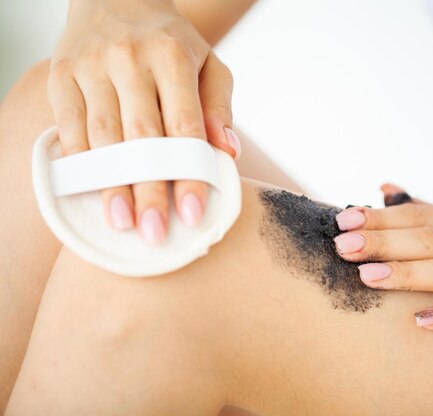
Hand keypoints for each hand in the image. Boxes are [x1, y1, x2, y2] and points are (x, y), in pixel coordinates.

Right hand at [49, 0, 238, 244]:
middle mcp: (130, 59)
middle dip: (148, 189)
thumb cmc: (171, 44)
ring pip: (102, 136)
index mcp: (172, 57)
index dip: (188, 172)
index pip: (184, 126)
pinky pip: (69, 126)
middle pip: (141, 137)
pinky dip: (80, 162)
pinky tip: (91, 192)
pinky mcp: (62, 74)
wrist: (117, 1)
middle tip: (155, 232)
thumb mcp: (208, 65)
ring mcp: (91, 66)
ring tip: (122, 223)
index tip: (192, 213)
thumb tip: (228, 152)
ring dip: (111, 184)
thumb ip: (219, 107)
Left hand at [333, 185, 432, 333]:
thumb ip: (430, 208)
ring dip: (410, 272)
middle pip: (429, 239)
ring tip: (369, 276)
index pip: (419, 216)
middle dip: (383, 241)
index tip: (343, 221)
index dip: (380, 219)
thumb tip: (383, 188)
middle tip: (342, 245)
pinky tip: (424, 321)